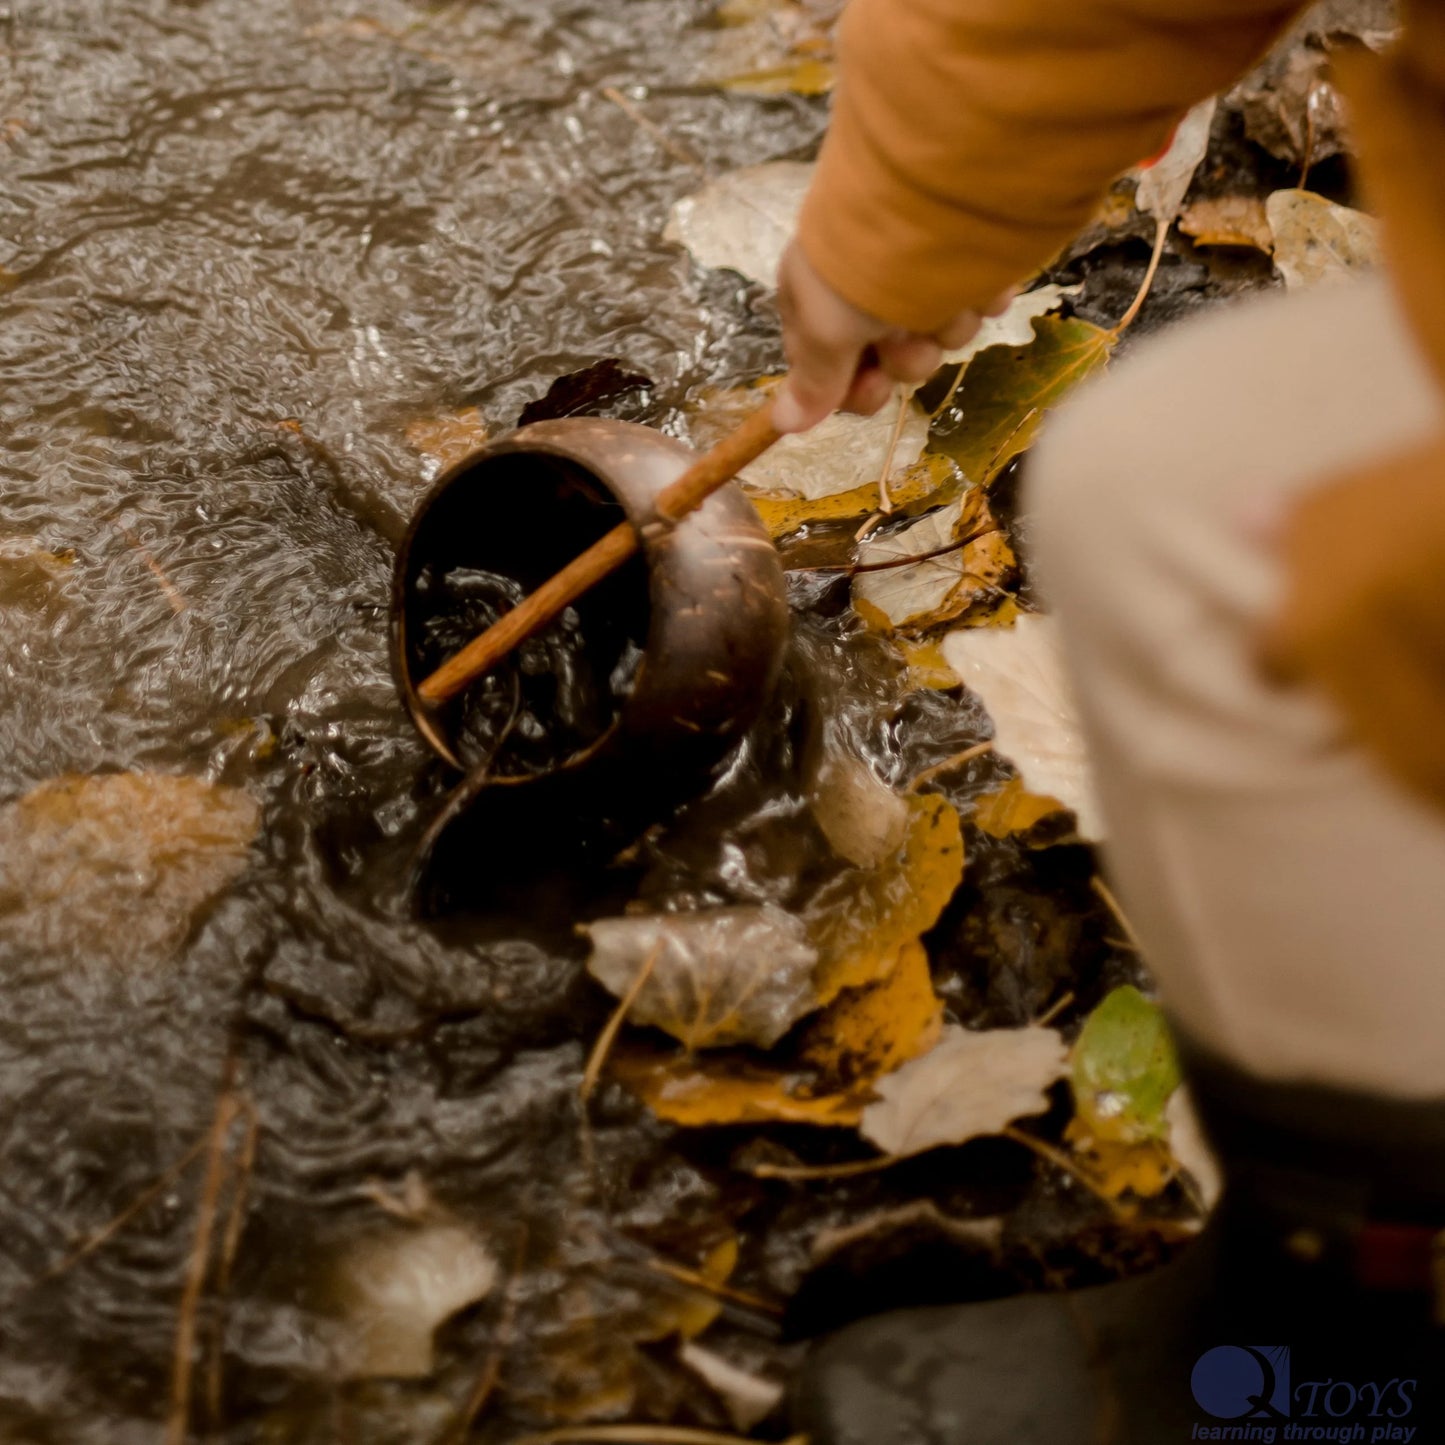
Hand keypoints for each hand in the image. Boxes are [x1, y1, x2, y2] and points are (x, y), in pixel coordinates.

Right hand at [772, 241, 997, 433]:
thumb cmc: (865, 266)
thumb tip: (782, 424)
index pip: (833, 370)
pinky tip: (977, 276)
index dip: (856, 388)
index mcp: (820, 298)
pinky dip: (980, 295)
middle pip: (893, 361)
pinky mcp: (972, 256)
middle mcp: (868, 286)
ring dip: (946, 327)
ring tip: (947, 297)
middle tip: (909, 339)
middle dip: (907, 359)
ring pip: (940, 336)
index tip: (873, 390)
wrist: (939, 187)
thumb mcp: (827, 328)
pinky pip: (980, 300)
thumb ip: (813, 381)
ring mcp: (922, 271)